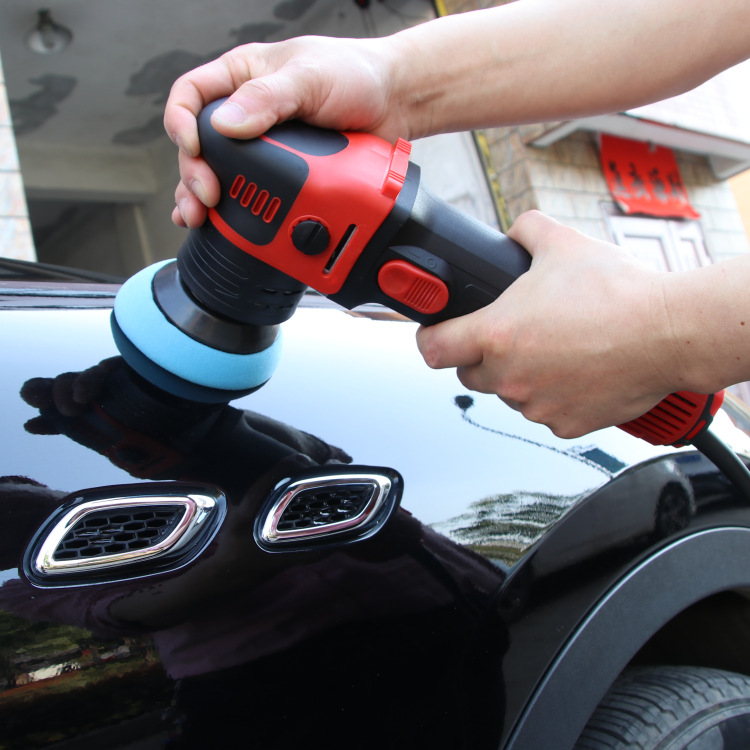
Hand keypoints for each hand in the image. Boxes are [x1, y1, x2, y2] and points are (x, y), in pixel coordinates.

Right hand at [164, 35, 405, 227]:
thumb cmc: (353, 74)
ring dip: (203, 199)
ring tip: (201, 218)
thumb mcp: (309, 76)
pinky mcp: (282, 176)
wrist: (393, 103)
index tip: (193, 147)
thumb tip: (227, 124)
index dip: (181, 122)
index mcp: (242, 78)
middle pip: (199, 146)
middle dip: (194, 173)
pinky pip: (247, 194)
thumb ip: (269, 98)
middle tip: (208, 194)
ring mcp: (262, 149)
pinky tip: (217, 225)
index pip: (191, 95)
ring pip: (217, 174)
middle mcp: (245, 114)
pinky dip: (230, 212)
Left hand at [416, 211, 680, 438]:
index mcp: (496, 335)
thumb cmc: (619, 293)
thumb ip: (525, 232)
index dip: (431, 338)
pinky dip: (553, 395)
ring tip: (555, 348)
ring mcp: (536, 405)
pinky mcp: (565, 425)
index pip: (432, 350)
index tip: (437, 333)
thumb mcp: (561, 244)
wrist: (671, 332)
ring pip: (508, 394)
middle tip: (512, 334)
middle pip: (469, 375)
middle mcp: (509, 376)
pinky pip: (544, 412)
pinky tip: (577, 370)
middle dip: (482, 356)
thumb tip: (514, 233)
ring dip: (519, 376)